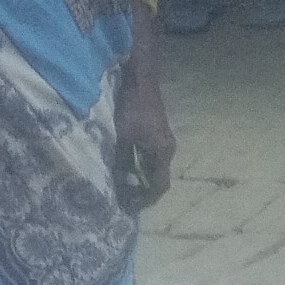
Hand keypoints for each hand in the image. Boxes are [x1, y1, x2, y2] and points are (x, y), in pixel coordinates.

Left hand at [116, 55, 176, 211]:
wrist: (141, 78)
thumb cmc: (131, 107)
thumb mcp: (122, 136)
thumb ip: (121, 161)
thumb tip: (117, 184)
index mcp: (162, 152)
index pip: (159, 186)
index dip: (144, 199)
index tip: (127, 206)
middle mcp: (167, 148)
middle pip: (157, 177)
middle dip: (140, 189)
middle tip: (121, 195)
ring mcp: (163, 139)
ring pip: (153, 166)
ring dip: (139, 175)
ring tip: (120, 180)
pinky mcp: (157, 130)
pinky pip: (150, 154)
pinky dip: (138, 163)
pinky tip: (123, 160)